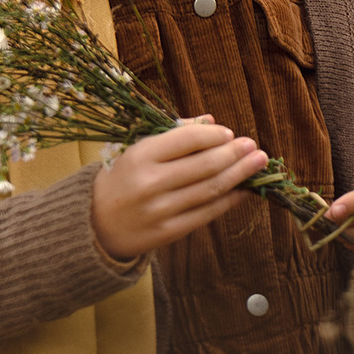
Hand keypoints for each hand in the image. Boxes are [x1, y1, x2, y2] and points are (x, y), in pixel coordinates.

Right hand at [89, 114, 266, 260]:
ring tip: (259, 163)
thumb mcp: (139, 149)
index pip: (187, 139)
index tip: (230, 134)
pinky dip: (229, 200)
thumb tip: (212, 121)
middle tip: (254, 146)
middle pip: (204, 166)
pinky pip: (206, 213)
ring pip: (210, 189)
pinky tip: (245, 189)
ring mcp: (160, 210)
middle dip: (235, 154)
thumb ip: (175, 134)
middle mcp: (150, 183)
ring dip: (240, 175)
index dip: (214, 136)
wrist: (95, 224)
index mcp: (141, 155)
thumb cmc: (124, 178)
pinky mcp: (168, 232)